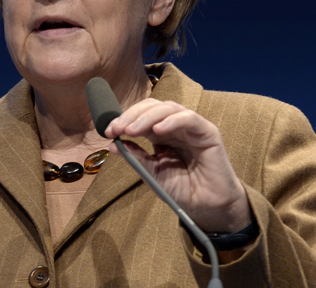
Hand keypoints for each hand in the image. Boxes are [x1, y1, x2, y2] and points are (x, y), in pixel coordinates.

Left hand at [104, 98, 250, 233]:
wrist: (207, 208)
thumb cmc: (182, 190)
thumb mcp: (152, 173)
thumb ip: (135, 157)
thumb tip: (112, 145)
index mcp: (161, 134)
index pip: (140, 116)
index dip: (124, 119)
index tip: (108, 131)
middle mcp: (175, 126)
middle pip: (152, 107)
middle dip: (131, 115)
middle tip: (117, 128)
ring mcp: (191, 127)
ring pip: (168, 108)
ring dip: (146, 117)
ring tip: (132, 130)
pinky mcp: (207, 132)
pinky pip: (189, 118)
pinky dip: (171, 120)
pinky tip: (157, 130)